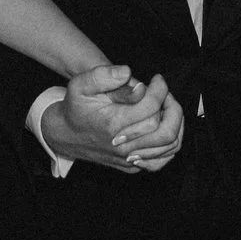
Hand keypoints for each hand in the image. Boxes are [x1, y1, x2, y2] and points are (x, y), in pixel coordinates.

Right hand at [45, 65, 184, 173]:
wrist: (65, 134)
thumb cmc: (75, 107)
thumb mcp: (81, 84)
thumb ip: (103, 75)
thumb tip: (127, 73)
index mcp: (113, 124)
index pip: (151, 108)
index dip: (160, 90)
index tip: (157, 80)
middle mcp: (123, 146)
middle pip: (165, 130)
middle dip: (172, 107)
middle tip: (165, 94)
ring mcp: (129, 159)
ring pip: (169, 146)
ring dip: (175, 123)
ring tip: (166, 107)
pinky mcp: (132, 166)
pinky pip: (162, 159)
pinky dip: (170, 143)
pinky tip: (165, 126)